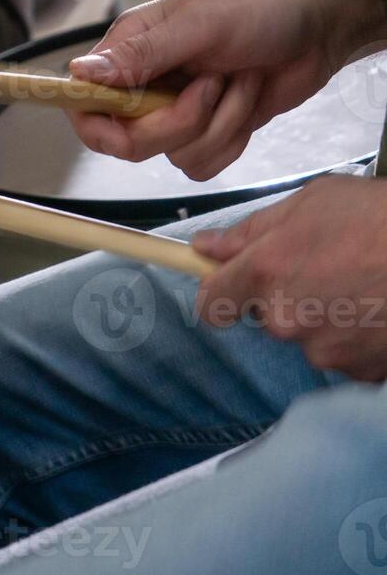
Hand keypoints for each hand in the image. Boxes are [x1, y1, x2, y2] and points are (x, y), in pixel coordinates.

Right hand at [67, 0, 383, 180]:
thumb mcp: (198, 24)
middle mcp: (146, 84)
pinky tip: (247, 101)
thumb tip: (79, 73)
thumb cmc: (262, 7)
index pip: (85, 102)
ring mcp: (177, 111)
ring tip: (238, 81)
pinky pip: (203, 162)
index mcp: (130, 50)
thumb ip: (139, 54)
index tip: (126, 125)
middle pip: (129, 140)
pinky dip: (233, 137)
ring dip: (219, 123)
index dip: (98, 123)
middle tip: (211, 85)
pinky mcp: (209, 130)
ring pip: (172, 154)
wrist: (321, 25)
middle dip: (179, 121)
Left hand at [193, 176, 386, 380]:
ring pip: (309, 337)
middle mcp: (285, 319)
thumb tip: (204, 247)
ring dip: (327, 319)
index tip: (231, 287)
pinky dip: (359, 339)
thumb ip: (250, 231)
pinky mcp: (359, 371)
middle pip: (267, 318)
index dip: (220, 294)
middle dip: (288, 298)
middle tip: (328, 270)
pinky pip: (346, 356)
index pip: (211, 305)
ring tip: (363, 288)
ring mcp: (324, 350)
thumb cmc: (379, 217)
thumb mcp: (309, 203)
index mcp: (263, 273)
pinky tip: (380, 310)